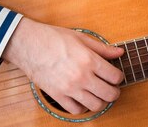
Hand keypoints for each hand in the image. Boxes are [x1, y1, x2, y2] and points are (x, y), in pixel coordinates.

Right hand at [2, 17, 123, 113]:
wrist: (28, 44)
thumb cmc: (52, 38)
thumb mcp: (80, 37)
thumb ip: (102, 48)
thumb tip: (119, 52)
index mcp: (89, 59)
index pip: (115, 76)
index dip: (118, 76)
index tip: (115, 75)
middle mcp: (81, 76)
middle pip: (109, 94)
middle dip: (114, 92)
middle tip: (111, 88)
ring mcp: (70, 88)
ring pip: (96, 105)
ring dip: (100, 101)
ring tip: (97, 94)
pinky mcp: (58, 95)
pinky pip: (76, 110)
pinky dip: (82, 107)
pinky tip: (81, 98)